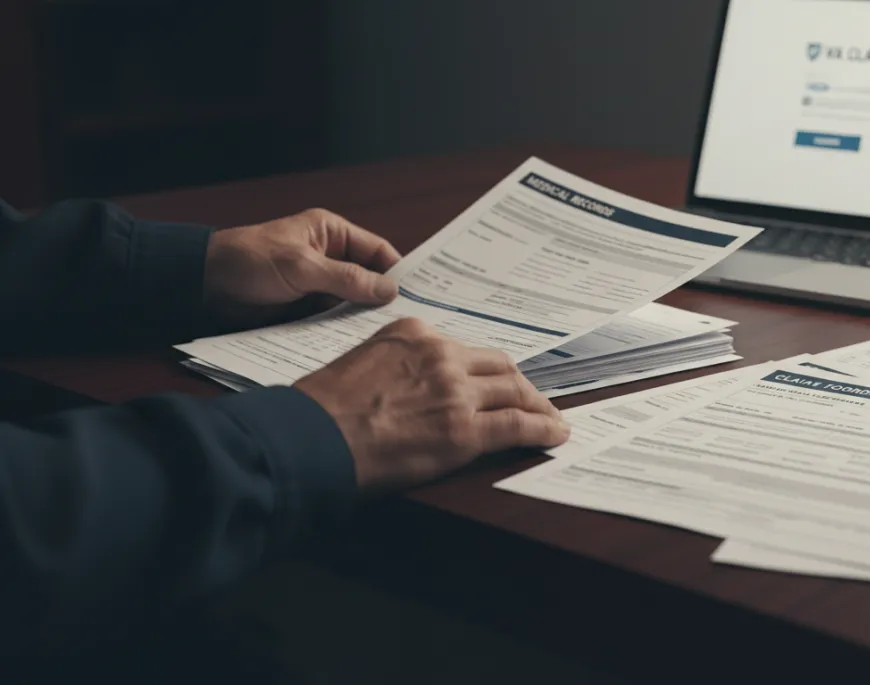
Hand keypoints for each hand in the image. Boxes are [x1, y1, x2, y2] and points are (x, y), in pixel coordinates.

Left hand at [204, 208, 401, 326]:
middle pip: (369, 279)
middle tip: (409, 322)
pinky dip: (343, 330)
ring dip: (362, 318)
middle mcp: (329, 257)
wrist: (203, 286)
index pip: (378, 251)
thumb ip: (348, 279)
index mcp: (331, 233)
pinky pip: (333, 319)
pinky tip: (358, 344)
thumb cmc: (249, 261)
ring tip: (387, 337)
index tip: (421, 295)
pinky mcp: (305, 308)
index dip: (399, 272)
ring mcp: (318, 284)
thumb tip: (390, 290)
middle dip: (383, 299)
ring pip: (352, 302)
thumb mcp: (303, 267)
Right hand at [294, 318, 570, 490]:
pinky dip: (542, 429)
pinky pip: (518, 424)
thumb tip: (414, 388)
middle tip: (531, 399)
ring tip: (550, 419)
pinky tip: (555, 434)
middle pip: (498, 367)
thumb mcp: (361, 363)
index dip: (486, 369)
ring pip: (514, 392)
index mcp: (414, 334)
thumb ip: (397, 365)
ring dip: (537, 406)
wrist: (311, 436)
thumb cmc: (322, 409)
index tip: (494, 380)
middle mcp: (440, 354)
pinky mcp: (464, 428)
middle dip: (518, 385)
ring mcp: (455, 390)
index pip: (466, 350)